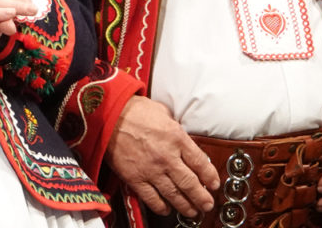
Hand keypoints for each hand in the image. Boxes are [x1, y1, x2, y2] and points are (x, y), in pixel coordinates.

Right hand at [106, 96, 217, 217]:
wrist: (107, 115)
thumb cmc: (133, 110)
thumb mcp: (162, 112)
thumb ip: (174, 127)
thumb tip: (181, 136)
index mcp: (177, 138)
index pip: (201, 164)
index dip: (210, 177)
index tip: (214, 184)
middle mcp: (167, 157)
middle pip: (191, 184)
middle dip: (202, 198)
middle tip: (207, 204)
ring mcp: (151, 170)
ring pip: (175, 195)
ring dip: (186, 206)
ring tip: (192, 211)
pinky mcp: (135, 178)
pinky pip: (152, 199)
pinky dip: (162, 207)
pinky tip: (167, 209)